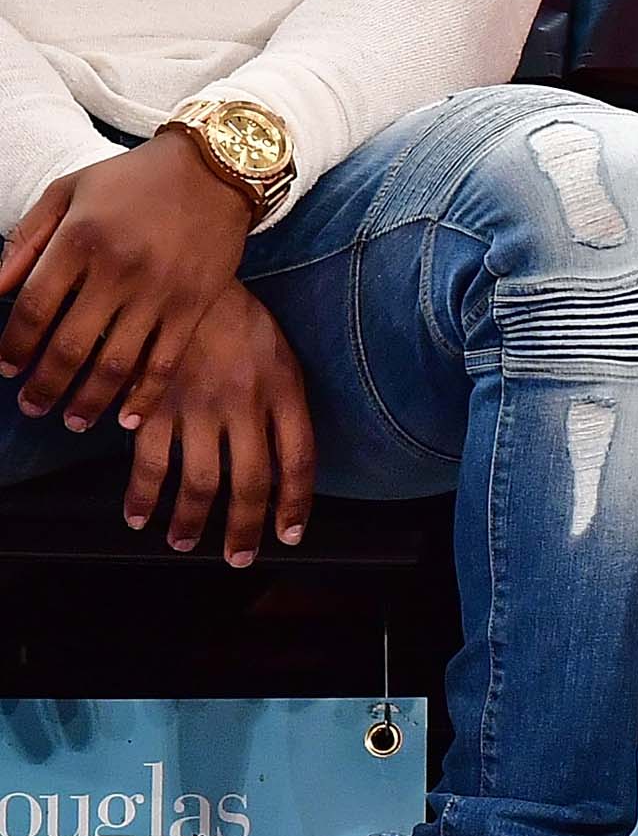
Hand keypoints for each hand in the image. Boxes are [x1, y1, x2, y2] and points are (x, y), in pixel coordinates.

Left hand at [0, 135, 258, 434]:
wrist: (216, 168)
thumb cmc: (133, 179)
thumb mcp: (69, 190)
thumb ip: (28, 238)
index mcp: (81, 239)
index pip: (35, 309)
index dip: (15, 346)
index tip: (6, 368)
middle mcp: (119, 270)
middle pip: (70, 346)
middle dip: (44, 386)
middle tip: (30, 407)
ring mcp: (160, 291)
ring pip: (116, 363)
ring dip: (88, 400)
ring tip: (71, 420)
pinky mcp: (195, 304)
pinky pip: (165, 361)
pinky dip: (144, 395)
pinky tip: (127, 417)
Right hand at [123, 284, 314, 564]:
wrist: (187, 278)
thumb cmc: (238, 320)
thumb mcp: (279, 354)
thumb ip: (283, 404)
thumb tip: (285, 460)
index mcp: (284, 388)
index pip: (299, 459)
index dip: (295, 503)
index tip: (290, 534)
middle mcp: (245, 403)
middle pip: (252, 482)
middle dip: (244, 528)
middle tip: (238, 557)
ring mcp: (198, 406)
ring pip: (202, 481)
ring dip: (193, 521)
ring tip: (185, 542)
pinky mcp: (153, 404)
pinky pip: (150, 463)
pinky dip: (144, 497)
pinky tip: (140, 516)